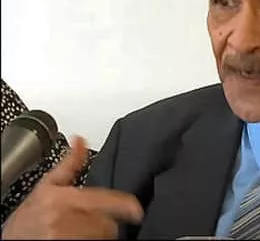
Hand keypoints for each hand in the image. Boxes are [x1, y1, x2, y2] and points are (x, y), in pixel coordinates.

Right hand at [2, 136, 143, 239]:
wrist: (11, 239)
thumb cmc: (30, 215)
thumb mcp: (48, 184)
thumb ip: (69, 163)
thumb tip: (81, 139)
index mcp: (63, 198)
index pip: (102, 200)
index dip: (123, 204)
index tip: (136, 209)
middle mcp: (65, 220)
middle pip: (107, 222)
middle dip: (105, 220)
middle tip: (93, 219)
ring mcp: (66, 237)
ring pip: (102, 236)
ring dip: (99, 234)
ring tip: (84, 230)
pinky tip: (82, 238)